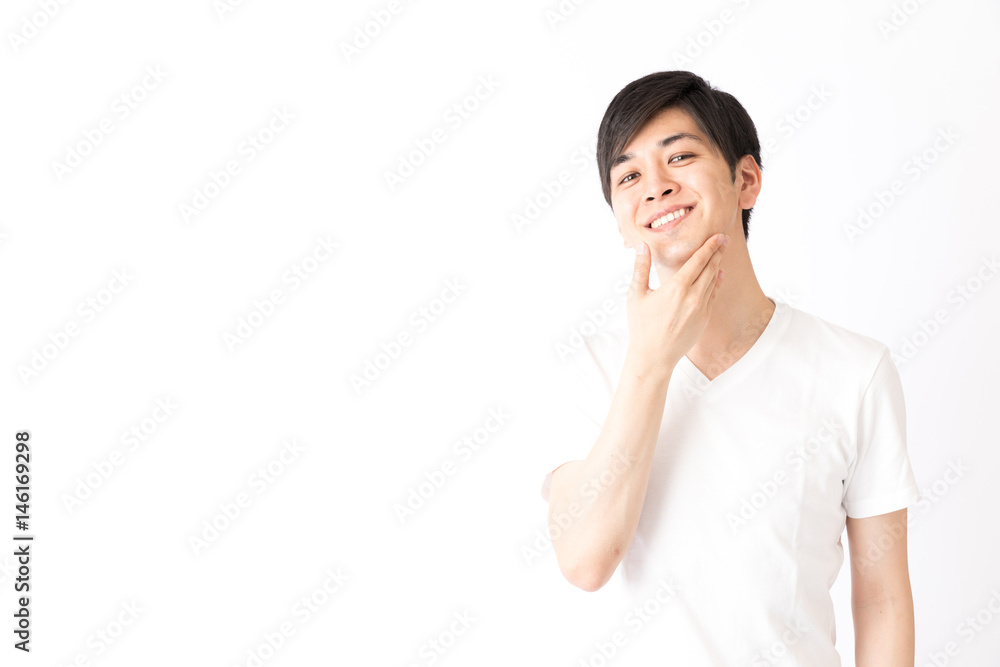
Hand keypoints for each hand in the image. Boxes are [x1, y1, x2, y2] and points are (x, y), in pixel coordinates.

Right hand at [626, 234, 727, 373]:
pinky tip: (717, 276)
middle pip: (711, 268)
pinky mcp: (705, 319)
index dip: (710, 246)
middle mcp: (693, 297)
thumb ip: (641, 268)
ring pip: (714, 282)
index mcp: (676, 287)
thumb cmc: (641, 326)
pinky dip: (716, 283)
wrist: (654, 357)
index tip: (718, 236)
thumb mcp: (636, 295)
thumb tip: (642, 246)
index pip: (698, 261)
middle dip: (718, 252)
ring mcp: (701, 309)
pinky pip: (713, 296)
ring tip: (720, 255)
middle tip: (724, 240)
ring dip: (718, 266)